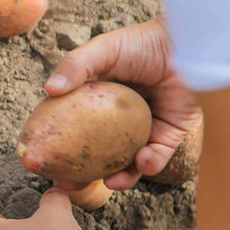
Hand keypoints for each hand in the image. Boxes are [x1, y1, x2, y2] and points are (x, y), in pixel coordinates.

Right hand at [44, 17, 202, 189]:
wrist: (185, 44)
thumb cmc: (142, 43)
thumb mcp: (102, 50)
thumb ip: (74, 66)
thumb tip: (48, 89)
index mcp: (99, 104)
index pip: (75, 131)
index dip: (61, 149)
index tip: (44, 162)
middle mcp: (120, 121)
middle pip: (98, 155)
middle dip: (84, 176)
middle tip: (69, 186)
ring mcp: (145, 130)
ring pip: (128, 163)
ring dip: (120, 178)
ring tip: (111, 182)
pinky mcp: (171, 135)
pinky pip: (158, 157)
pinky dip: (149, 163)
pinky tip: (141, 161)